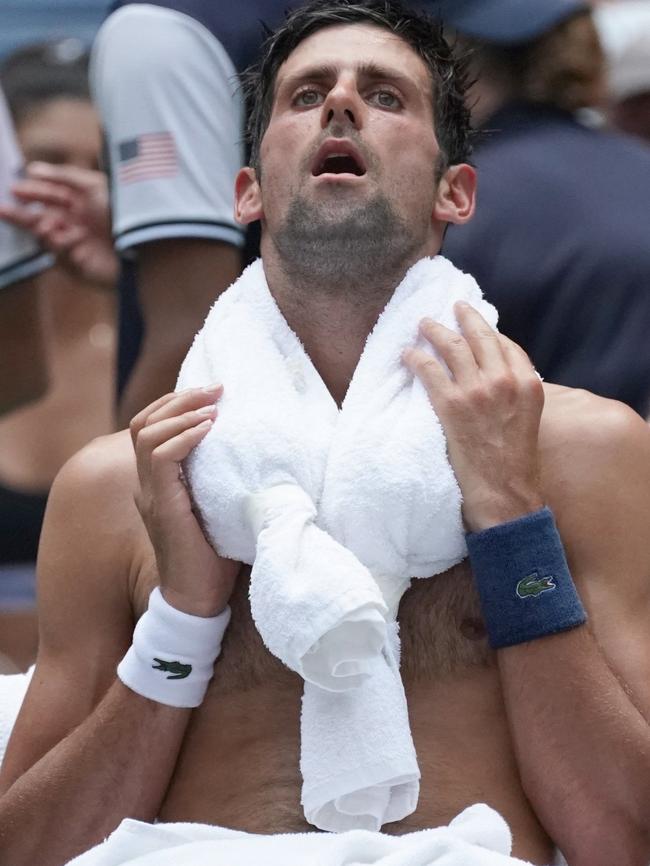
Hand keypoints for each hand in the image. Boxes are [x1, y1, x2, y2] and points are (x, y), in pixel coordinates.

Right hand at [0, 162, 117, 288]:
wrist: (144, 246)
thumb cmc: (123, 214)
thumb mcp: (95, 186)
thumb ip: (64, 176)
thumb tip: (32, 168)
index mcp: (82, 205)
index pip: (50, 197)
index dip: (32, 192)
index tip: (14, 188)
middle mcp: (77, 224)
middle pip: (40, 218)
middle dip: (21, 214)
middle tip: (2, 208)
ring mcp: (77, 247)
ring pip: (45, 238)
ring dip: (42, 229)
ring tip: (46, 224)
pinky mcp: (79, 268)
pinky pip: (60, 256)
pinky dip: (63, 244)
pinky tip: (75, 237)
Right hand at [130, 386, 240, 616]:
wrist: (198, 599)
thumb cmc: (215, 556)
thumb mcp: (220, 506)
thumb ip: (221, 478)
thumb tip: (256, 452)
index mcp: (157, 483)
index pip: (151, 427)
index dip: (176, 404)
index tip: (212, 394)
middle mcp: (147, 485)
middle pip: (144, 422)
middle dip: (179, 398)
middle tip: (215, 388)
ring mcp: (149, 495)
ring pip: (147, 433)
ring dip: (181, 413)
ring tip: (212, 406)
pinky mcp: (161, 506)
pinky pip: (160, 458)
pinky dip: (183, 438)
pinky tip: (208, 430)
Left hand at [403, 302, 544, 531]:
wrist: (505, 494)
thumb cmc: (516, 466)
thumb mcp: (528, 421)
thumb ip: (515, 396)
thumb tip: (495, 381)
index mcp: (529, 385)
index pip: (507, 345)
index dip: (490, 332)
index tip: (477, 324)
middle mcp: (505, 381)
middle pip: (481, 337)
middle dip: (465, 318)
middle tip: (453, 308)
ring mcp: (477, 391)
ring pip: (453, 347)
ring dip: (436, 331)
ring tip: (424, 324)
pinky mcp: (451, 405)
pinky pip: (429, 370)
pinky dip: (416, 358)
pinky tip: (407, 354)